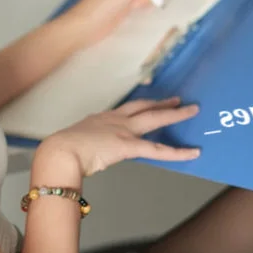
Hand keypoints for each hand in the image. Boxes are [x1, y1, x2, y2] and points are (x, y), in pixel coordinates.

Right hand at [38, 97, 199, 178]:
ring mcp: (123, 130)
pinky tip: (192, 153)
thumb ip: (86, 143)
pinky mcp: (129, 145)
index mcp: (101, 118)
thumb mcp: (75, 140)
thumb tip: (87, 152)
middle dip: (161, 103)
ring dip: (175, 115)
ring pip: (155, 119)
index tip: (149, 104)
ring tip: (191, 110)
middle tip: (176, 100)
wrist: (61, 152)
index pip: (126, 110)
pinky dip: (178, 152)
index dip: (140, 107)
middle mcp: (115, 120)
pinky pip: (158, 150)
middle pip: (144, 107)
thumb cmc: (62, 150)